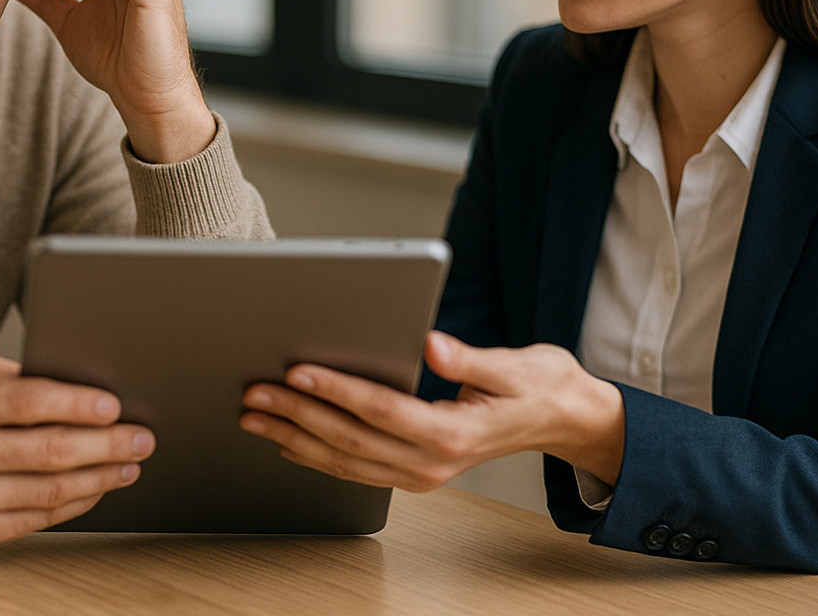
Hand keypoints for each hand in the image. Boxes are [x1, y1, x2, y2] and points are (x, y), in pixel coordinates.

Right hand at [0, 350, 154, 544]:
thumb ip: (9, 375)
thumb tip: (75, 381)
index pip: (29, 402)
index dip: (78, 405)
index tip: (114, 405)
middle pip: (49, 450)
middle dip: (107, 444)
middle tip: (141, 438)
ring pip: (49, 490)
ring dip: (100, 478)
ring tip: (129, 464)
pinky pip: (35, 519)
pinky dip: (72, 504)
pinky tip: (94, 488)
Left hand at [238, 331, 623, 491]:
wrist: (563, 419)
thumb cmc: (540, 386)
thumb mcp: (515, 365)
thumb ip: (468, 358)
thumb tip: (430, 344)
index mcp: (453, 433)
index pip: (381, 410)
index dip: (336, 391)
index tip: (297, 372)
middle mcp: (432, 461)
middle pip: (351, 439)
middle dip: (297, 416)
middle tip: (254, 394)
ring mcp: (421, 473)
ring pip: (345, 461)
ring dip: (295, 438)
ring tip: (255, 417)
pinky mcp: (414, 471)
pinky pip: (356, 468)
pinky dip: (316, 455)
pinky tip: (287, 439)